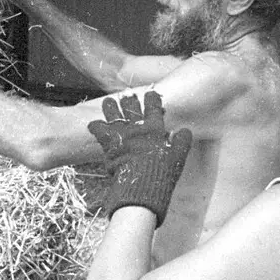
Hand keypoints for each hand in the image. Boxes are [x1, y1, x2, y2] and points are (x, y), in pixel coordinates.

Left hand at [86, 90, 192, 224]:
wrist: (141, 185)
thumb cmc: (162, 173)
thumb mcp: (178, 157)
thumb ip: (182, 142)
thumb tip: (185, 131)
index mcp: (154, 128)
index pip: (153, 106)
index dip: (151, 98)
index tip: (150, 94)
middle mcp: (136, 126)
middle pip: (130, 105)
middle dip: (129, 100)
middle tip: (128, 97)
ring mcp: (120, 132)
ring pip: (111, 110)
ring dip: (110, 106)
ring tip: (109, 102)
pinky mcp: (108, 142)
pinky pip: (97, 128)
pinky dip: (95, 126)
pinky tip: (94, 124)